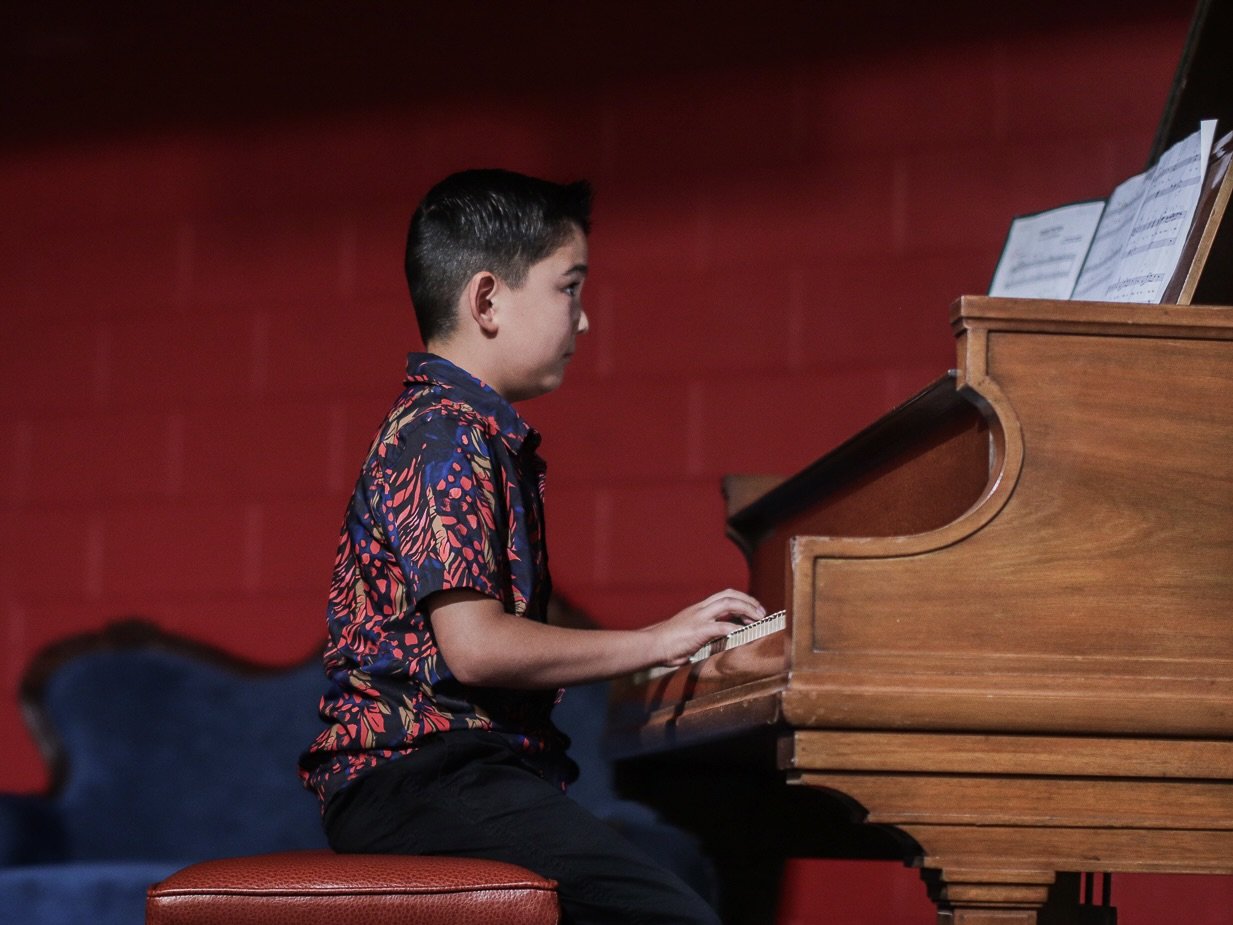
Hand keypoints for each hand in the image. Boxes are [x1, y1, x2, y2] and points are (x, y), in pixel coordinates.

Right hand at [645, 589, 764, 666]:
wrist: (651, 645)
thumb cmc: (667, 644)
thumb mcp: (688, 634)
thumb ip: (703, 635)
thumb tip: (717, 643)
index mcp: (698, 609)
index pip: (724, 595)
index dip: (741, 599)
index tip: (753, 610)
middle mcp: (700, 609)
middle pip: (729, 595)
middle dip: (748, 601)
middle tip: (762, 612)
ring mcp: (699, 618)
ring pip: (728, 603)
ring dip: (747, 609)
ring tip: (759, 619)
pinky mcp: (698, 630)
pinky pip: (722, 626)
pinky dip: (737, 628)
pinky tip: (745, 634)